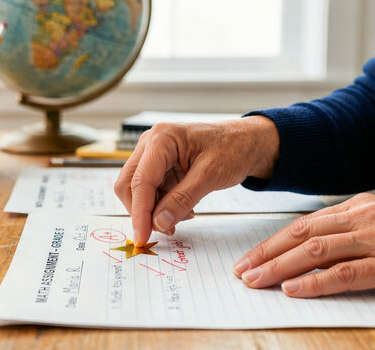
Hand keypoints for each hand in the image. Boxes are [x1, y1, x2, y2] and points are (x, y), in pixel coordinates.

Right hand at [114, 116, 279, 245]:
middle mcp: (151, 144)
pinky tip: (183, 209)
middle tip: (165, 230)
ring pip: (137, 191)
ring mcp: (152, 154)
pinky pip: (150, 191)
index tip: (142, 237)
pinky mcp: (158, 166)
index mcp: (162, 139)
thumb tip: (159, 223)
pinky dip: (162, 205)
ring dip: (154, 210)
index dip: (139, 212)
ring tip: (183, 216)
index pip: (140, 181)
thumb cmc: (232, 148)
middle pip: (129, 185)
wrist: (245, 142)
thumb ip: (182, 199)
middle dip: (143, 211)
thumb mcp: (210, 175)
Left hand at [234, 193, 374, 297]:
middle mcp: (363, 218)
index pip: (302, 224)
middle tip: (242, 270)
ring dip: (280, 267)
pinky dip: (315, 282)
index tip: (250, 258)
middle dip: (266, 254)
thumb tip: (308, 251)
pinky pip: (345, 273)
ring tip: (257, 281)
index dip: (272, 242)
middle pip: (301, 234)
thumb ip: (348, 233)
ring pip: (316, 250)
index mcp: (358, 207)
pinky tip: (293, 289)